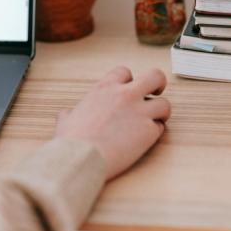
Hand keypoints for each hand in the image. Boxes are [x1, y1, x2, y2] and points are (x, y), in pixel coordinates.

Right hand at [55, 66, 170, 179]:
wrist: (81, 159)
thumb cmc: (71, 141)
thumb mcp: (66, 120)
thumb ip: (70, 114)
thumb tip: (66, 115)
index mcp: (105, 88)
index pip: (125, 72)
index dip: (129, 81)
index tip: (129, 90)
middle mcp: (125, 95)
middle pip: (155, 76)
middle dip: (159, 84)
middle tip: (156, 94)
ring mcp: (139, 112)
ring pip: (165, 104)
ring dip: (160, 112)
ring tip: (154, 121)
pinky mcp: (148, 131)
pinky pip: (160, 128)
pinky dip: (154, 133)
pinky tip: (145, 140)